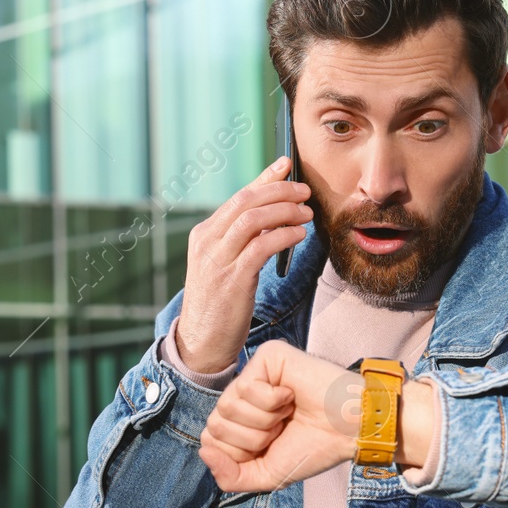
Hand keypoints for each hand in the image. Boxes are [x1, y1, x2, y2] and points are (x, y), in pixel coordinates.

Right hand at [174, 158, 310, 374]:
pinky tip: (298, 234)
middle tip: (304, 191)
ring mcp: (217, 260)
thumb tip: (274, 214)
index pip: (238, 196)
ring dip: (284, 211)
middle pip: (245, 201)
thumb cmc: (219, 304)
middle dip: (279, 190)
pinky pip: (261, 247)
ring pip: (252, 219)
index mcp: (204, 234)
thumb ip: (242, 240)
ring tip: (306, 213)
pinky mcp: (232, 280)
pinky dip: (283, 235)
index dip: (265, 177)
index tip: (286, 164)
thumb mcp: (225, 264)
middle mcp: (207, 241)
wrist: (201, 343)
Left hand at [199, 340, 438, 493]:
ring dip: (264, 420)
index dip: (238, 452)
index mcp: (241, 421)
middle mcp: (243, 395)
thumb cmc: (314, 447)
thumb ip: (230, 476)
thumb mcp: (267, 474)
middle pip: (215, 423)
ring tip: (288, 412)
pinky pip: (247, 386)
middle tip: (282, 428)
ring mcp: (253, 374)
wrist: (349, 429)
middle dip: (252, 438)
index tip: (271, 446)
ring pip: (228, 405)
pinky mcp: (266, 356)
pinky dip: (273, 401)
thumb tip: (203, 450)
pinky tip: (291, 395)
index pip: (209, 439)